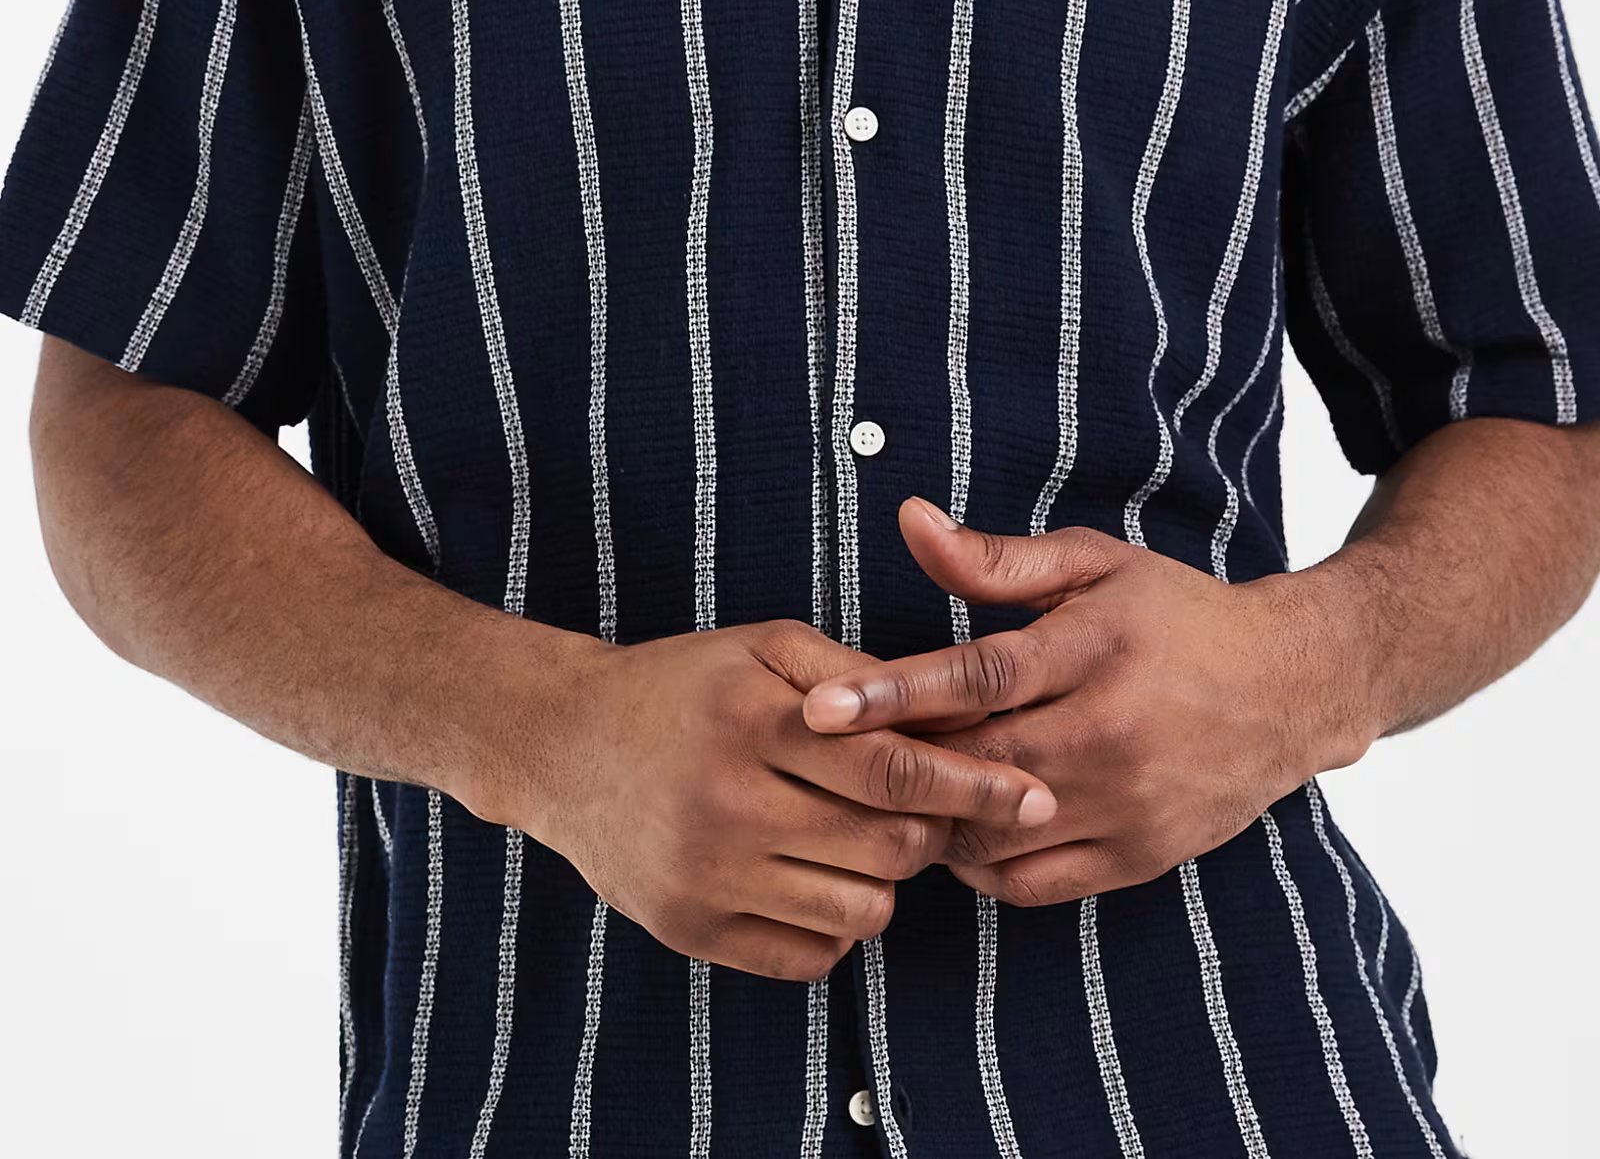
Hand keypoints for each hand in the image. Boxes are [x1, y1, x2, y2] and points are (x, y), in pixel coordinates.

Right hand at [491, 616, 1058, 979]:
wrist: (563, 743)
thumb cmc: (682, 684)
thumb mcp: (764, 645)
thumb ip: (853, 672)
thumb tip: (945, 712)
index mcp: (754, 719)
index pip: (893, 767)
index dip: (975, 783)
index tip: (1035, 793)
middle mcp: (727, 802)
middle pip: (888, 845)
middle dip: (932, 827)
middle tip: (927, 804)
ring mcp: (706, 875)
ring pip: (860, 911)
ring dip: (887, 878)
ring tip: (864, 835)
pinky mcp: (690, 930)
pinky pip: (810, 956)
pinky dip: (836, 924)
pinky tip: (819, 874)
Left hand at [798, 499, 1378, 906]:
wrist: (1286, 688)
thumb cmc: (1173, 615)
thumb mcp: (1093, 565)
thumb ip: (995, 558)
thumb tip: (908, 521)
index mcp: (1094, 648)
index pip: (977, 677)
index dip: (893, 696)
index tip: (819, 709)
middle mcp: (1111, 732)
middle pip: (976, 765)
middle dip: (895, 770)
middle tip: (829, 762)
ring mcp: (1126, 804)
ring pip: (995, 836)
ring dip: (932, 821)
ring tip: (886, 794)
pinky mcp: (1136, 858)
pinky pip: (1030, 884)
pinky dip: (979, 866)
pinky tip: (957, 829)